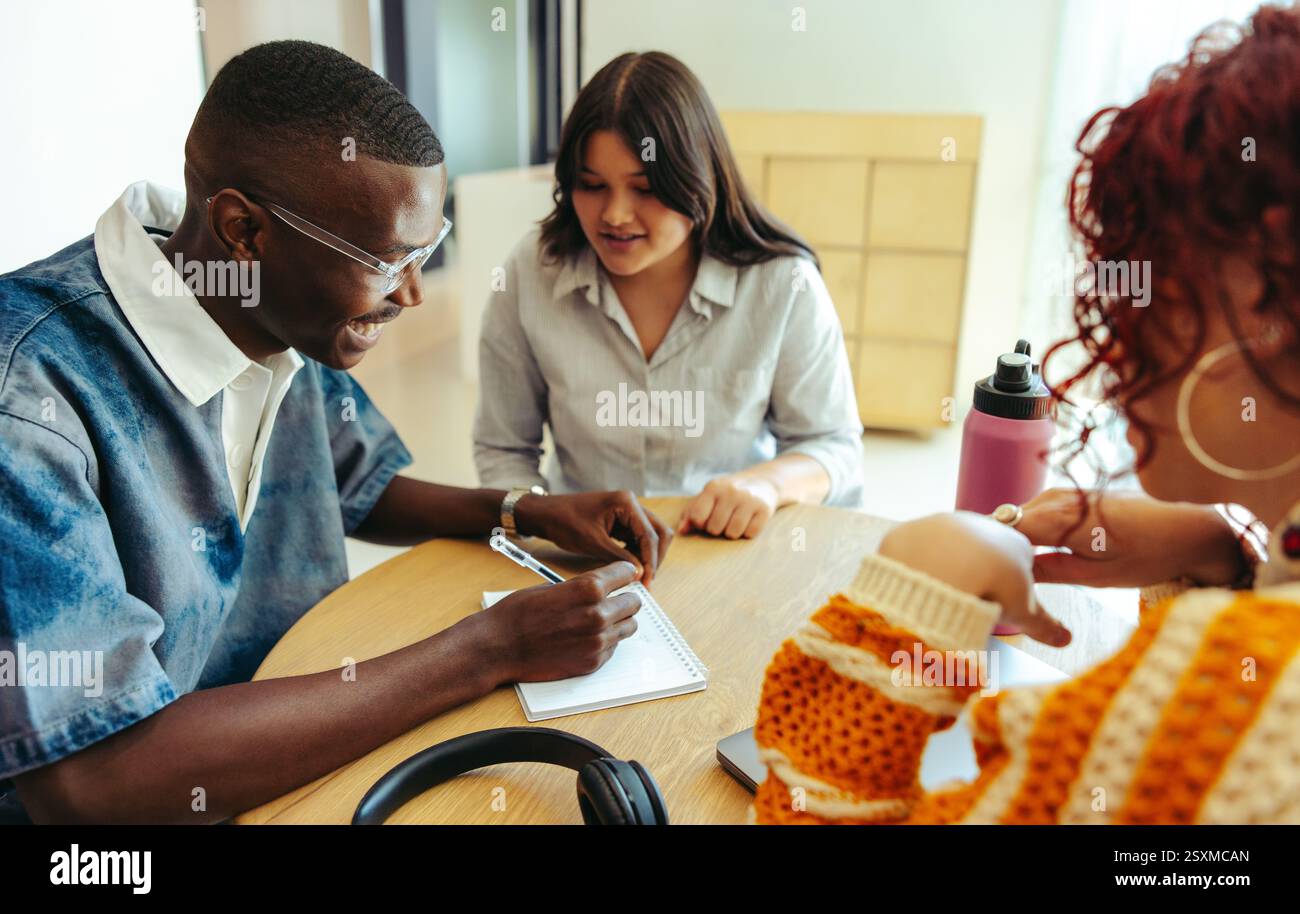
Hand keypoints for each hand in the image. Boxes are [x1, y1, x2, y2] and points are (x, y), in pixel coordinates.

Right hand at [480, 561, 642, 681]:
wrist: (498, 647)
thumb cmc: (518, 613)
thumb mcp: (552, 587)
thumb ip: (582, 587)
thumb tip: (602, 588)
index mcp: (589, 588)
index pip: (626, 573)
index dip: (624, 573)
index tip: (624, 576)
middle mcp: (598, 614)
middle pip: (634, 603)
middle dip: (624, 599)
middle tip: (613, 600)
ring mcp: (597, 641)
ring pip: (628, 626)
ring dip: (618, 621)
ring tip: (599, 620)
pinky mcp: (593, 662)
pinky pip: (613, 647)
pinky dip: (605, 641)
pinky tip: (585, 638)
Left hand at [515, 490, 671, 584]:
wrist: (545, 514)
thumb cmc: (564, 521)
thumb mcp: (593, 542)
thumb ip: (619, 557)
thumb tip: (640, 573)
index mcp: (626, 502)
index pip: (650, 535)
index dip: (651, 561)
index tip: (647, 581)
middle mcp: (631, 504)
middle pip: (658, 533)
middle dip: (654, 558)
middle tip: (647, 580)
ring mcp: (627, 512)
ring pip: (650, 536)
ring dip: (647, 556)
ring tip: (639, 576)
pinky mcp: (621, 521)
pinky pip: (637, 538)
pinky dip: (637, 553)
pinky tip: (630, 567)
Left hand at [677, 474, 779, 538]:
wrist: (763, 482)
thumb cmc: (728, 494)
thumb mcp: (708, 497)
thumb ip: (691, 513)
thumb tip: (681, 531)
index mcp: (713, 487)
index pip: (697, 517)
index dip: (700, 524)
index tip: (707, 518)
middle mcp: (731, 492)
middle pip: (714, 528)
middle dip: (717, 529)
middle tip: (725, 518)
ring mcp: (749, 500)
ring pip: (732, 534)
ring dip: (732, 532)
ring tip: (736, 520)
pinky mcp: (765, 509)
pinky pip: (750, 534)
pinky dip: (748, 532)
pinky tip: (749, 520)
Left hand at [878, 512, 1071, 646]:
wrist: (948, 563)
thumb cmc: (993, 584)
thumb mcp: (1024, 611)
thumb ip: (1045, 624)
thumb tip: (1065, 639)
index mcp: (1014, 541)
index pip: (1018, 558)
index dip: (1010, 580)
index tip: (1002, 598)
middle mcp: (981, 525)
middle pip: (983, 549)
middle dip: (979, 571)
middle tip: (972, 599)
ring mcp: (946, 523)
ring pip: (949, 546)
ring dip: (947, 566)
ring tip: (944, 595)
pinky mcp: (916, 529)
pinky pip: (917, 548)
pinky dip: (917, 564)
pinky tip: (918, 583)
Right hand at [1016, 488, 1242, 587]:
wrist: (1187, 529)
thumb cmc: (1148, 555)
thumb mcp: (1096, 576)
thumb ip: (1049, 571)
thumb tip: (1014, 573)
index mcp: (1059, 518)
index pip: (1004, 531)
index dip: (996, 553)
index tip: (996, 577)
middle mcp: (1057, 497)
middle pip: (1009, 521)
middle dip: (1004, 546)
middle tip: (1010, 578)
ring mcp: (1066, 491)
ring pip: (1023, 515)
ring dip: (1020, 537)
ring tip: (1027, 567)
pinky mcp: (1075, 493)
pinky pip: (1040, 510)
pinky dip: (1036, 529)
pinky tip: (1047, 550)